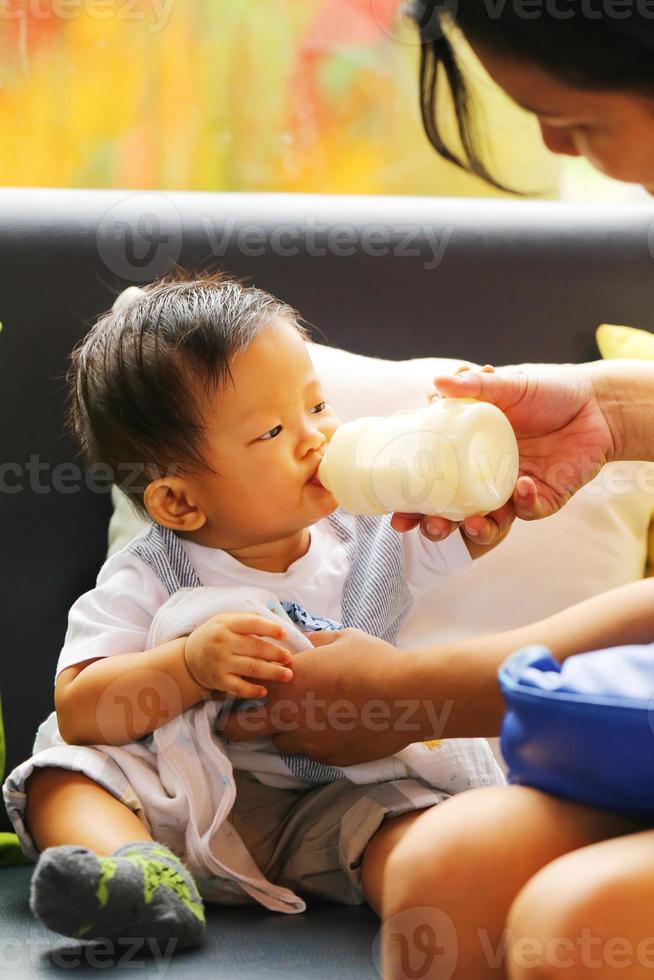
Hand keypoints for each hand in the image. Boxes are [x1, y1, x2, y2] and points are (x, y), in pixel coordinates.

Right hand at [183, 612, 293, 698]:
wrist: (187, 658)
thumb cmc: (214, 635)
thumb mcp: (225, 620)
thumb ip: (248, 619)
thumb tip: (276, 620)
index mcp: (227, 624)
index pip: (251, 623)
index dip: (270, 628)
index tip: (284, 634)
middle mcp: (223, 642)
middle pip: (255, 647)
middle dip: (276, 653)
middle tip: (290, 658)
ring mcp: (221, 662)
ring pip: (251, 667)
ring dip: (272, 672)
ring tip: (288, 675)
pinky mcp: (219, 680)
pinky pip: (238, 687)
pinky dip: (252, 690)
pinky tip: (264, 691)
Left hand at [220, 628, 430, 764]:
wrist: (406, 698)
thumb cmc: (373, 662)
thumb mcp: (341, 640)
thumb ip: (314, 643)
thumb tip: (304, 642)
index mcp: (285, 683)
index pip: (242, 688)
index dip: (240, 687)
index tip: (246, 685)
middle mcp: (288, 717)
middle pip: (238, 730)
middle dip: (236, 724)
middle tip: (248, 717)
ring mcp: (307, 743)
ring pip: (280, 743)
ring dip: (286, 732)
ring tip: (310, 717)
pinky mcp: (328, 760)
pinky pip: (312, 752)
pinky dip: (317, 741)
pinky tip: (339, 726)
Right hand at [432, 363, 614, 519]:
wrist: (596, 403)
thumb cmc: (547, 393)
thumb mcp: (508, 386)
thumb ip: (474, 387)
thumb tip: (437, 384)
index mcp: (469, 454)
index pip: (434, 481)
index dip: (414, 499)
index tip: (395, 510)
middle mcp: (487, 477)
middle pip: (454, 511)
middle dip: (437, 526)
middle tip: (427, 527)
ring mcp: (514, 491)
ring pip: (490, 522)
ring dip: (477, 529)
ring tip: (472, 524)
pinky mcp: (545, 498)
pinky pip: (530, 510)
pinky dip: (524, 503)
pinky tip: (523, 487)